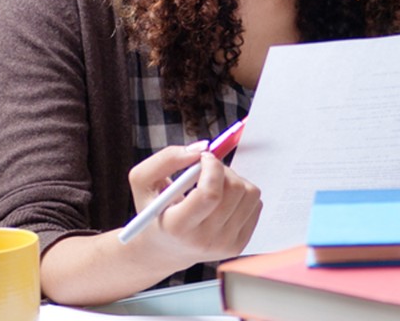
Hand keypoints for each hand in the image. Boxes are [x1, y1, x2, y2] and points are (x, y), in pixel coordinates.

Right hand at [127, 143, 261, 264]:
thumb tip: (201, 149)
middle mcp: (203, 241)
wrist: (163, 250)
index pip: (210, 194)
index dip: (213, 168)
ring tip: (214, 185)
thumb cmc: (154, 211)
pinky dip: (242, 194)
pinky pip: (256, 205)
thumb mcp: (143, 181)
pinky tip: (223, 201)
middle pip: (234, 190)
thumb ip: (166, 159)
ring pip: (250, 194)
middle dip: (222, 170)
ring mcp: (224, 246)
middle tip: (207, 170)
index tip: (205, 157)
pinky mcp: (239, 245)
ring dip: (234, 179)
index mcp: (177, 227)